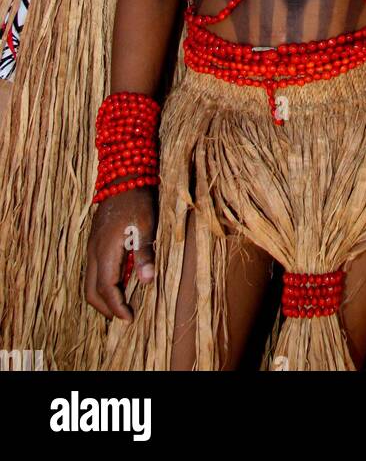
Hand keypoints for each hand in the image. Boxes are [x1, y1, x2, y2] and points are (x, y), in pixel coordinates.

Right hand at [85, 188, 156, 321]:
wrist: (122, 175)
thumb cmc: (137, 199)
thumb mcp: (145, 224)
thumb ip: (144, 253)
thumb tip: (147, 281)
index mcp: (105, 251)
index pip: (106, 289)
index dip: (117, 307)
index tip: (130, 318)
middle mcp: (94, 252)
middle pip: (91, 291)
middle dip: (106, 308)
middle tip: (125, 316)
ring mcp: (92, 247)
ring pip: (90, 282)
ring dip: (103, 297)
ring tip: (122, 304)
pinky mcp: (95, 242)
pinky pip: (93, 271)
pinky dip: (102, 284)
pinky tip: (120, 282)